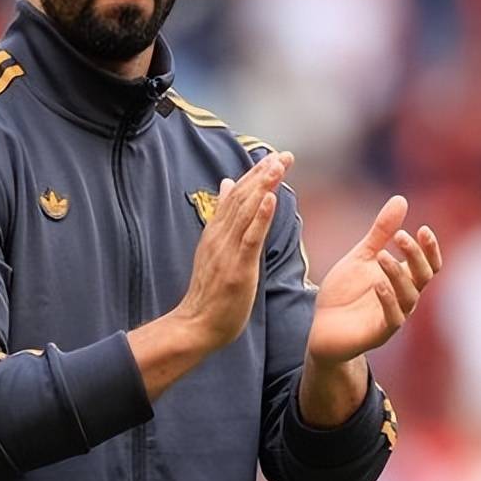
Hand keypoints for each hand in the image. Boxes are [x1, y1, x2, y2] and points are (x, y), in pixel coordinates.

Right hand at [173, 151, 293, 351]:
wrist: (196, 325)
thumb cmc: (210, 292)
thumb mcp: (215, 248)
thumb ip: (224, 218)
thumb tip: (228, 184)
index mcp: (216, 231)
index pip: (237, 195)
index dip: (255, 175)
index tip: (274, 157)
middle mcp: (220, 236)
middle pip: (243, 198)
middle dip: (264, 175)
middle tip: (284, 156)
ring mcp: (228, 252)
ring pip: (246, 212)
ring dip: (263, 187)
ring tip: (278, 166)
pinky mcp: (237, 268)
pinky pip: (250, 239)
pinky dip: (260, 218)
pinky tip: (270, 200)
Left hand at [306, 195, 441, 365]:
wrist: (321, 327)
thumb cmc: (344, 293)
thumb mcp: (361, 257)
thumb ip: (381, 232)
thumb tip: (401, 199)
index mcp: (402, 279)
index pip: (429, 265)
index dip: (430, 249)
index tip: (423, 229)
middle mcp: (404, 298)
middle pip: (423, 277)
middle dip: (415, 256)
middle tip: (401, 236)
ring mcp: (393, 316)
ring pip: (409, 296)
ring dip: (398, 274)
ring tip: (383, 255)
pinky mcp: (379, 333)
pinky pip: (392, 318)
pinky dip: (387, 299)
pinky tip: (378, 283)